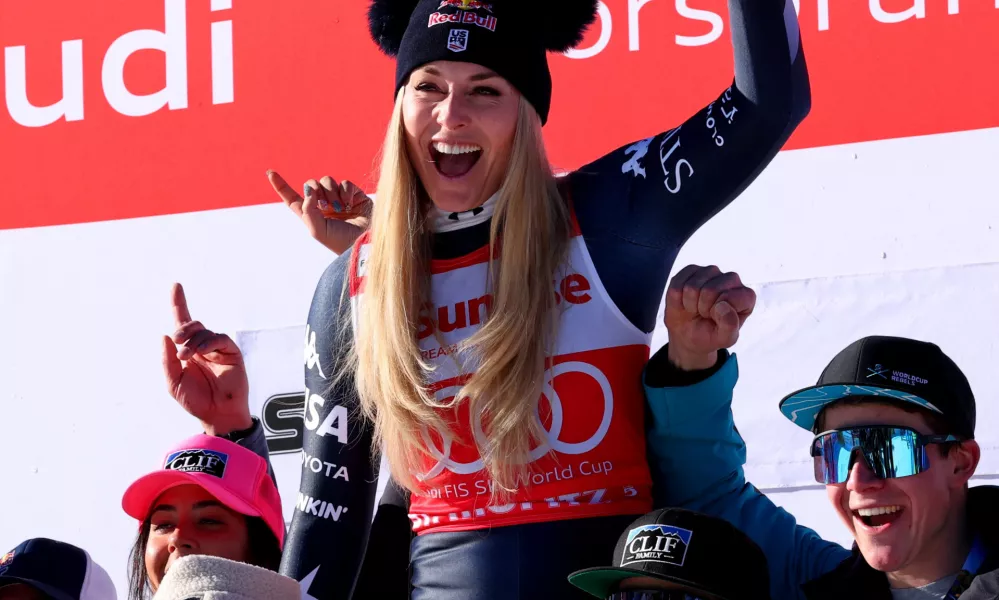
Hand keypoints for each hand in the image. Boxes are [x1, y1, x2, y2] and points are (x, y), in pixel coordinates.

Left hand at [162, 283, 251, 435]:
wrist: (217, 414)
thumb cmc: (196, 400)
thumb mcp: (173, 383)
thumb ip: (167, 360)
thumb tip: (165, 336)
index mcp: (187, 351)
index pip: (182, 323)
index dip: (179, 303)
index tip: (176, 285)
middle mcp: (202, 347)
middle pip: (192, 325)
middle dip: (182, 330)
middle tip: (177, 343)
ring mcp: (217, 349)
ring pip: (204, 331)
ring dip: (193, 340)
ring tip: (186, 356)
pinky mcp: (231, 352)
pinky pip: (220, 339)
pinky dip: (208, 342)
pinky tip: (201, 351)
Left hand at [268, 170, 369, 253]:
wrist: (365, 242)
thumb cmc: (341, 242)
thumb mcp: (317, 230)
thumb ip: (308, 209)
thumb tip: (309, 189)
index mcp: (312, 216)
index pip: (292, 199)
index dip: (281, 186)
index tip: (270, 172)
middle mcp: (324, 206)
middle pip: (311, 185)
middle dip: (315, 190)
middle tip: (324, 204)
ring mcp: (339, 199)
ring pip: (327, 181)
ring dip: (331, 193)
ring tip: (339, 208)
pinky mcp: (354, 195)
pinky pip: (345, 183)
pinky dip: (345, 192)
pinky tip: (349, 204)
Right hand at [664, 265, 755, 370]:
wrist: (689, 334)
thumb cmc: (711, 335)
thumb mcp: (724, 339)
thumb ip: (730, 326)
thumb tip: (723, 305)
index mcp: (745, 296)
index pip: (730, 297)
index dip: (717, 313)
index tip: (716, 320)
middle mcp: (731, 279)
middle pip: (709, 290)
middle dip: (702, 308)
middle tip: (704, 315)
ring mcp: (711, 272)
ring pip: (691, 286)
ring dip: (689, 304)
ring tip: (696, 309)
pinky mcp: (691, 270)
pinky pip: (677, 284)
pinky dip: (676, 298)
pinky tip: (685, 301)